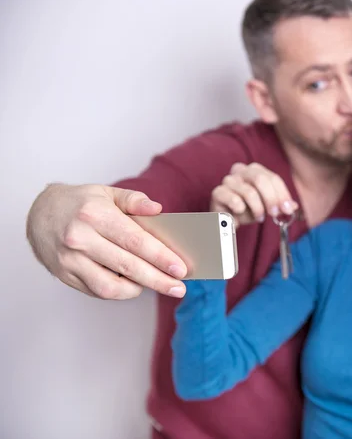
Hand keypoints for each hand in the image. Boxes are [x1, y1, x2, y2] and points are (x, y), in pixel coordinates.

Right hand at [26, 183, 187, 298]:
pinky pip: (97, 291)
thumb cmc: (80, 203)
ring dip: (138, 289)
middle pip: (127, 266)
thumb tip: (158, 209)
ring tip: (157, 285)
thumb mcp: (107, 193)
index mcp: (94, 215)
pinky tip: (134, 285)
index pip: (135, 241)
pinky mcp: (64, 275)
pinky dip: (119, 291)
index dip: (160, 257)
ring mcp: (69, 260)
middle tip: (178, 288)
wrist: (38, 214)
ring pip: (110, 286)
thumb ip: (134, 200)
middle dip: (157, 280)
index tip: (181, 269)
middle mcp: (79, 239)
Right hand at [210, 162, 298, 226]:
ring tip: (258, 218)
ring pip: (249, 192)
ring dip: (257, 209)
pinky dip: (240, 209)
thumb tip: (294, 206)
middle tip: (274, 214)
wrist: (227, 220)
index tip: (288, 209)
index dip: (282, 194)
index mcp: (255, 170)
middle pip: (261, 179)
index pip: (273, 178)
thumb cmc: (248, 210)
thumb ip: (280, 205)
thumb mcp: (267, 207)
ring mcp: (228, 180)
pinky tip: (240, 215)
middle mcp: (240, 170)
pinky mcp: (217, 192)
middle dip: (271, 199)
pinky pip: (233, 199)